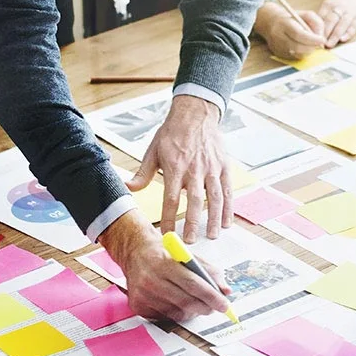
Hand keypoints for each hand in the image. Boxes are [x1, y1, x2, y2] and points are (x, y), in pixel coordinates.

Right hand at [98, 211, 231, 320]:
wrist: (135, 252)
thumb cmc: (164, 253)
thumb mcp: (187, 255)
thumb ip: (209, 271)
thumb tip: (226, 290)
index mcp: (164, 263)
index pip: (193, 284)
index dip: (212, 296)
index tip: (224, 305)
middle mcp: (151, 279)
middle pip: (186, 301)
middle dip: (205, 307)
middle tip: (215, 307)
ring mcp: (142, 294)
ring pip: (176, 312)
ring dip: (192, 311)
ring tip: (195, 303)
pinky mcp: (137, 305)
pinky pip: (164, 317)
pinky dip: (176, 313)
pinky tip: (176, 303)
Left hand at [128, 94, 230, 242]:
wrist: (195, 113)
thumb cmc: (172, 133)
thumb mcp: (153, 151)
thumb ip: (143, 173)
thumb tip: (127, 187)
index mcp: (175, 167)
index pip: (171, 199)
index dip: (170, 218)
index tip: (167, 234)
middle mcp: (194, 170)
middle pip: (194, 202)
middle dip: (193, 224)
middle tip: (191, 242)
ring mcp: (211, 168)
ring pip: (215, 198)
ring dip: (213, 219)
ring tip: (211, 236)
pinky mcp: (223, 167)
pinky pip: (228, 190)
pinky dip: (228, 208)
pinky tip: (226, 222)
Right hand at [261, 5, 326, 60]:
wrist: (272, 23)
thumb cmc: (292, 18)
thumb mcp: (306, 14)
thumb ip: (317, 23)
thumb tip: (321, 38)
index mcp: (284, 24)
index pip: (298, 34)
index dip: (312, 39)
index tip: (322, 40)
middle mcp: (279, 37)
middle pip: (298, 47)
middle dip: (312, 46)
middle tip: (319, 43)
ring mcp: (278, 47)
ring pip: (298, 54)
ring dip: (308, 50)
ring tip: (310, 43)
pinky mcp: (279, 54)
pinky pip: (295, 57)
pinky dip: (303, 53)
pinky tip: (303, 46)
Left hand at [317, 0, 355, 47]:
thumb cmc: (343, 0)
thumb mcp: (330, 2)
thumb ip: (323, 15)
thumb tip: (313, 30)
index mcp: (329, 4)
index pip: (320, 18)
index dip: (315, 29)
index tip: (311, 38)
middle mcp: (339, 8)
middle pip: (330, 22)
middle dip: (324, 34)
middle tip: (318, 44)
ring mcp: (350, 13)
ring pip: (341, 25)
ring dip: (334, 36)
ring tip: (328, 45)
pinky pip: (353, 27)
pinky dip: (347, 34)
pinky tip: (342, 39)